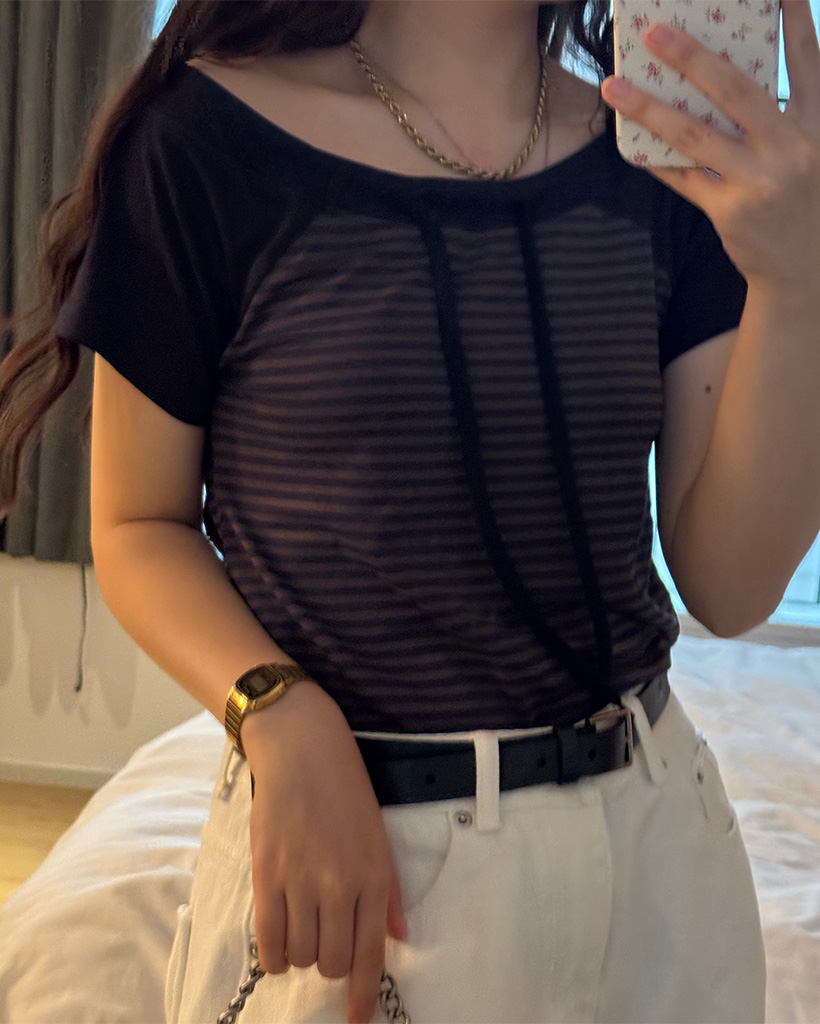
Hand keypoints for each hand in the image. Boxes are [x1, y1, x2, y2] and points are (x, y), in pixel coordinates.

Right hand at [242, 682, 408, 1023]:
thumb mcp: (378, 836)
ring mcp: (300, 881)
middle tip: (326, 942)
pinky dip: (273, 955)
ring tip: (303, 931)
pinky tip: (278, 948)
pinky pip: (268, 938)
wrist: (303, 751)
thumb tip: (397, 937)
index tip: (356, 1019)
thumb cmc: (345, 789)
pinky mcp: (266, 875)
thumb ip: (387, 891)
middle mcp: (339, 885)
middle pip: (332, 961)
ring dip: (302, 955)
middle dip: (330, 964)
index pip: (370, 953)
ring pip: (300, 954)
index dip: (362, 995)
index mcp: (373, 876)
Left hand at [601, 0, 819, 291]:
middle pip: (735, 89)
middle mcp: (791, 146)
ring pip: (694, 133)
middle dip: (692, 56)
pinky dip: (654, 159)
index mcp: (817, 124)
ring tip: (613, 85)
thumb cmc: (807, 202)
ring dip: (648, 107)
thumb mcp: (813, 152)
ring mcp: (758, 180)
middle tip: (654, 32)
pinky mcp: (729, 211)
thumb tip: (726, 79)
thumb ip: (786, 117)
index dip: (789, 17)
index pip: (804, 58)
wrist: (807, 272)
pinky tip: (628, 143)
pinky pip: (682, 177)